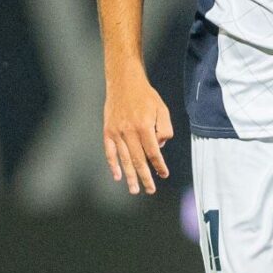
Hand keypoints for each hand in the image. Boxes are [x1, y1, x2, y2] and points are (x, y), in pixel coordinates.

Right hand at [103, 74, 173, 195]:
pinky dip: (113, 165)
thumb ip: (164, 129)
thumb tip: (159, 147)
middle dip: (145, 177)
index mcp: (144, 126)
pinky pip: (110, 152)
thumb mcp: (162, 109)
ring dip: (129, 176)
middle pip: (138, 160)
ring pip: (124, 159)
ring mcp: (117, 132)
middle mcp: (129, 131)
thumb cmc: (146, 96)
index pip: (153, 152)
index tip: (163, 174)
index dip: (158, 165)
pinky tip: (117, 176)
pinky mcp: (108, 131)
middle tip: (150, 190)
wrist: (124, 82)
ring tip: (134, 189)